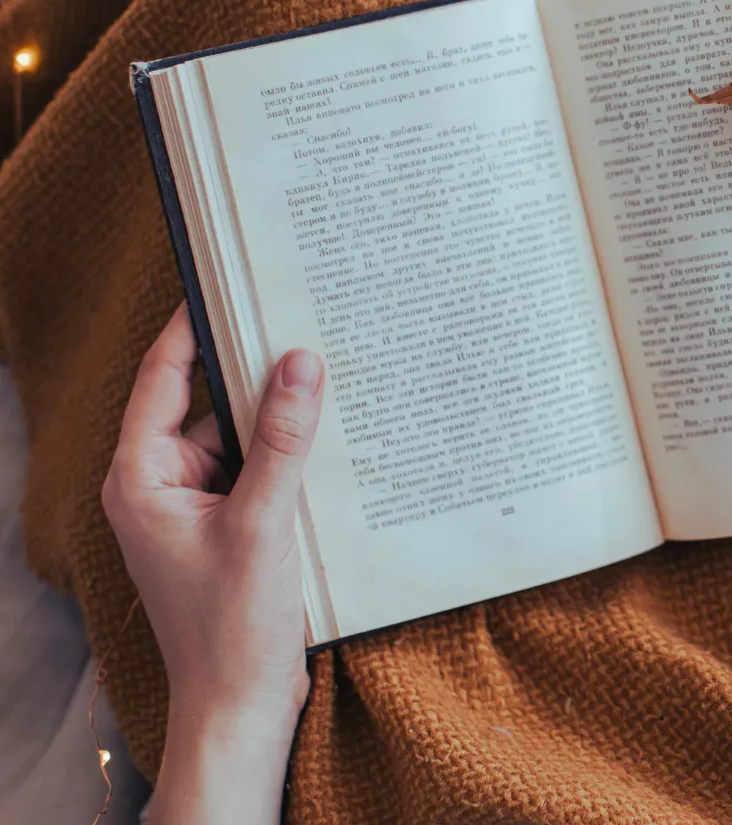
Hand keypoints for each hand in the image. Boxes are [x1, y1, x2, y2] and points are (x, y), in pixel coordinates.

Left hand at [102, 305, 324, 822]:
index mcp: (141, 478)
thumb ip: (283, 439)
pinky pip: (257, 473)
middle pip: (209, 405)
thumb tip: (300, 362)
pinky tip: (333, 448)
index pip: (163, 378)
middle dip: (258, 377)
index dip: (194, 326)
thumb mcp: (263, 523)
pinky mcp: (226, 530)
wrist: (240, 707)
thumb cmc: (233, 629)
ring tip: (333, 390)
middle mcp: (158, 487)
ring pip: (241, 440)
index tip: (231, 280)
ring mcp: (192, 510)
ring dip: (282, 425)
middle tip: (305, 330)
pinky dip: (290, 461)